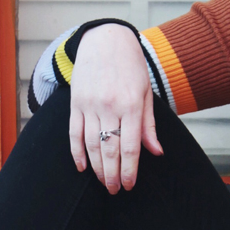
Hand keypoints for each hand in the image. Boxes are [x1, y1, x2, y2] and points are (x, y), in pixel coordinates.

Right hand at [69, 24, 162, 193]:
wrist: (105, 39)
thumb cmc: (131, 66)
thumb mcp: (146, 92)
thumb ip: (149, 124)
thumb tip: (156, 152)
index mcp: (131, 105)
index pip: (130, 146)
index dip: (130, 170)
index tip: (129, 185)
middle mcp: (109, 107)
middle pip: (110, 150)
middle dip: (112, 174)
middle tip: (115, 190)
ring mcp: (90, 105)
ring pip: (91, 145)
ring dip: (97, 168)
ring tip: (103, 182)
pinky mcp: (75, 103)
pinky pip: (74, 133)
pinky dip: (77, 153)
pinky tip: (82, 167)